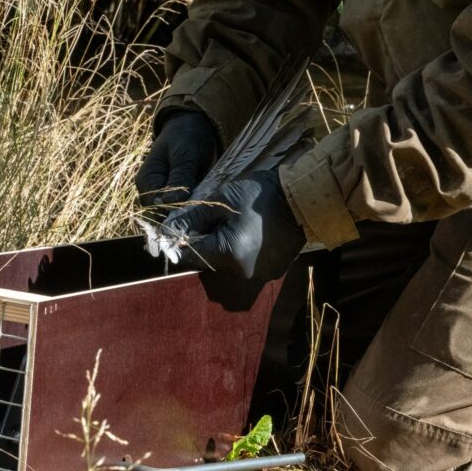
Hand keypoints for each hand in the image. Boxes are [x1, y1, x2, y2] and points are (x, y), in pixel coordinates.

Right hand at [135, 111, 217, 207]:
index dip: (174, 209)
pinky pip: (184, 211)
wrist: (195, 128)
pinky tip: (207, 202)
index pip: (155, 206)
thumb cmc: (187, 137)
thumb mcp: (185, 155)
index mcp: (146, 180)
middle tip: (205, 202)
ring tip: (207, 200)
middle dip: (183, 212)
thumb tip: (171, 202)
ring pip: (175, 215)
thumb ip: (180, 178)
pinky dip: (195, 208)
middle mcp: (151, 192)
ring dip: (191, 211)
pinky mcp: (177, 199)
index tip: (195, 204)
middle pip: (164, 214)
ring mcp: (164, 197)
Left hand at [162, 168, 305, 280]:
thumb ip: (192, 217)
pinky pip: (246, 265)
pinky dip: (241, 251)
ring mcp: (259, 275)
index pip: (190, 256)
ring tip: (232, 224)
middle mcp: (242, 272)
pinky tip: (249, 232)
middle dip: (203, 242)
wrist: (303, 199)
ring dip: (223, 247)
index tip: (175, 229)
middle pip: (209, 261)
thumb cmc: (260, 196)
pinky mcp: (271, 272)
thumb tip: (168, 229)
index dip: (178, 243)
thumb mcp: (221, 200)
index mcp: (228, 254)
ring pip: (227, 264)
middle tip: (208, 219)